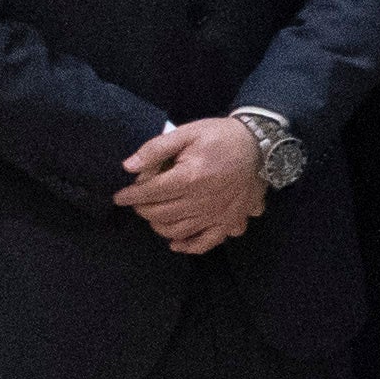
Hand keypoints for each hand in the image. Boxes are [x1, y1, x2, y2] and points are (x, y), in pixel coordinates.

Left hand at [114, 117, 267, 254]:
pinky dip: (189, 246)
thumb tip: (129, 167)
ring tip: (153, 216)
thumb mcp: (187, 132)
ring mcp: (217, 214)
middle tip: (137, 202)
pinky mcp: (230, 221)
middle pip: (160, 213)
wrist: (260, 145)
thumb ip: (156, 148)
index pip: (149, 193)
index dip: (130, 195)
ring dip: (159, 226)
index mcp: (190, 177)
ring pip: (177, 231)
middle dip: (142, 209)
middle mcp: (202, 200)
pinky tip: (176, 243)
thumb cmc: (221, 137)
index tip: (119, 197)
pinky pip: (207, 243)